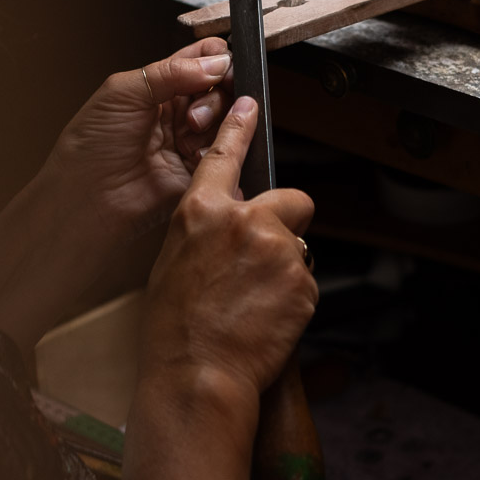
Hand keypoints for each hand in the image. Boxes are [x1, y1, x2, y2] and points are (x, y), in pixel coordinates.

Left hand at [44, 38, 235, 236]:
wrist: (89, 196)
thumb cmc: (92, 145)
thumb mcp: (124, 92)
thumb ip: (172, 71)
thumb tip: (218, 61)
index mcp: (160, 85)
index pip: (204, 59)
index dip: (218, 60)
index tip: (221, 68)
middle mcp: (179, 111)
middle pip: (224, 88)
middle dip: (216, 96)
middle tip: (193, 114)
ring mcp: (191, 141)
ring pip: (231, 119)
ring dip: (216, 123)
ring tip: (190, 134)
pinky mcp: (200, 171)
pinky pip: (228, 153)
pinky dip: (219, 149)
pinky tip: (195, 155)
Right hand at [137, 95, 317, 407]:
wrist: (197, 375)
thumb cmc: (175, 328)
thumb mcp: (173, 261)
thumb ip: (205, 230)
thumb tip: (226, 226)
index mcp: (201, 211)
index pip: (226, 156)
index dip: (240, 127)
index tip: (249, 104)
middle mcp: (244, 220)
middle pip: (292, 200)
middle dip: (289, 223)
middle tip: (267, 260)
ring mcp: (278, 249)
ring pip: (299, 248)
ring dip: (286, 270)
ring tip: (254, 304)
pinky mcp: (303, 281)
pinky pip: (306, 282)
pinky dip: (293, 299)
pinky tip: (266, 320)